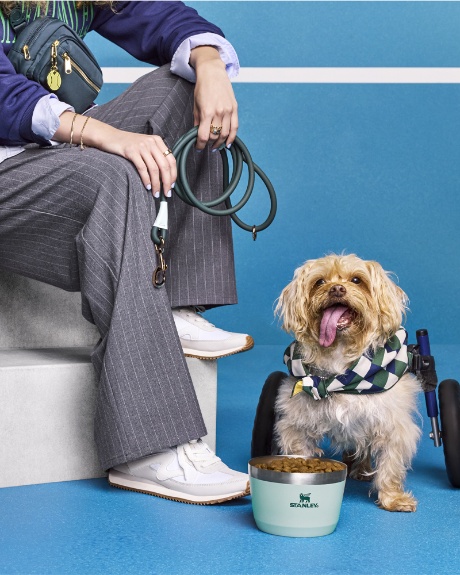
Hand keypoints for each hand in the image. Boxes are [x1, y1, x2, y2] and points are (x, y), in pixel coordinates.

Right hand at [53, 112, 175, 195]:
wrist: (110, 136)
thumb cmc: (128, 145)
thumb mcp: (145, 146)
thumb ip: (155, 155)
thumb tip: (165, 176)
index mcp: (157, 141)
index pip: (171, 160)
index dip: (173, 175)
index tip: (171, 185)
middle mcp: (151, 142)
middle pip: (165, 166)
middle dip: (167, 182)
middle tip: (166, 193)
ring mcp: (141, 146)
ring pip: (154, 169)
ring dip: (157, 184)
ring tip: (156, 193)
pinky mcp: (131, 151)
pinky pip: (142, 168)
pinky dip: (146, 180)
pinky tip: (148, 186)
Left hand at [190, 46, 237, 150]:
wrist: (213, 72)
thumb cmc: (202, 87)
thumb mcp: (195, 105)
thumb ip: (197, 121)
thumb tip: (197, 135)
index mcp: (207, 112)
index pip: (203, 136)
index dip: (200, 145)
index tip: (198, 148)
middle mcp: (218, 113)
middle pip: (215, 136)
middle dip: (209, 143)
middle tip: (206, 145)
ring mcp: (228, 111)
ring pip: (225, 134)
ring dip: (220, 143)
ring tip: (215, 145)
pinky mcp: (234, 108)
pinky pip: (235, 127)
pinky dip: (232, 138)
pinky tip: (228, 144)